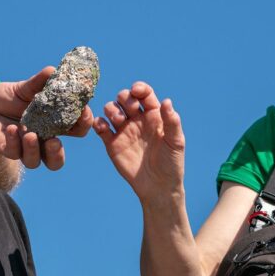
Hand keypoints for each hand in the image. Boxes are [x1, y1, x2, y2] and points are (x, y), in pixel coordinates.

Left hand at [0, 66, 92, 169]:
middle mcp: (42, 140)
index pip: (77, 129)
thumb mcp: (25, 88)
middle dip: (57, 152)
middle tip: (55, 141)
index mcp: (54, 124)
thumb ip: (40, 82)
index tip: (83, 110)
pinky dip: (14, 142)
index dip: (84, 122)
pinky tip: (12, 129)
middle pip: (57, 159)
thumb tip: (54, 70)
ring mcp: (24, 147)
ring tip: (29, 133)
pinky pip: (14, 153)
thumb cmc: (9, 98)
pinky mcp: (7, 149)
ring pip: (36, 161)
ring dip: (34, 149)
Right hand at [93, 82, 184, 201]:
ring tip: (119, 120)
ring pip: (111, 109)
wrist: (158, 187)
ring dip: (112, 109)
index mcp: (154, 115)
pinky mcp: (112, 143)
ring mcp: (124, 131)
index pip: (144, 94)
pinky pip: (101, 127)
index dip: (139, 88)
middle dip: (124, 98)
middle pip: (125, 98)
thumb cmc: (172, 163)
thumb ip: (172, 121)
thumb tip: (167, 101)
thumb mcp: (176, 142)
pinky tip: (103, 127)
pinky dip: (98, 123)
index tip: (136, 91)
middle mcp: (137, 120)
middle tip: (130, 111)